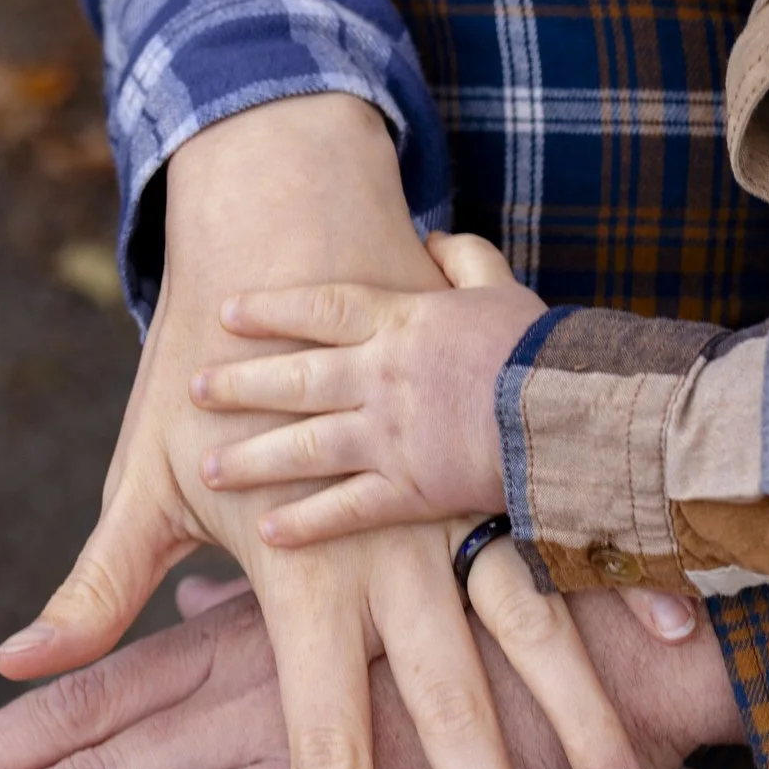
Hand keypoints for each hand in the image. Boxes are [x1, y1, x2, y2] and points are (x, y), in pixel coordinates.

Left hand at [0, 97, 608, 768]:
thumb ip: (99, 589)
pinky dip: (622, 605)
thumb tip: (18, 673)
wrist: (289, 208)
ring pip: (525, 641)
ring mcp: (450, 511)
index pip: (320, 744)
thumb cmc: (200, 368)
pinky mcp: (496, 468)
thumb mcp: (145, 481)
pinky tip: (680, 658)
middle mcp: (382, 560)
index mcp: (295, 581)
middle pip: (446, 711)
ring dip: (578, 721)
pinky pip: (570, 557)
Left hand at [190, 232, 544, 546]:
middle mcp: (382, 376)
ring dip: (251, 458)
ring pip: (303, 445)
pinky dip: (306, 521)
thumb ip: (465, 259)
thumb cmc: (546, 349)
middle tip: (193, 390)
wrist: (576, 412)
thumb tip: (431, 237)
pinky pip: (346, 508)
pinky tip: (268, 530)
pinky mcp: (412, 491)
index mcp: (404, 321)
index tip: (227, 312)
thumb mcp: (506, 288)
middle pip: (294, 376)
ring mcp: (391, 436)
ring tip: (208, 470)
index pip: (321, 307)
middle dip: (238, 384)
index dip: (270, 309)